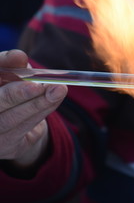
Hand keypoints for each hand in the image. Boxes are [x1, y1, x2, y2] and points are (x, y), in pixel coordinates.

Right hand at [0, 50, 66, 167]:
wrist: (14, 127)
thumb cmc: (11, 93)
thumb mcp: (12, 76)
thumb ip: (13, 66)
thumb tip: (19, 56)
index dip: (2, 63)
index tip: (20, 57)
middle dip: (18, 93)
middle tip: (38, 85)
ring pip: (13, 118)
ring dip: (38, 103)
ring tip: (58, 89)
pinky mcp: (5, 146)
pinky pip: (26, 128)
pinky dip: (42, 111)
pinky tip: (54, 99)